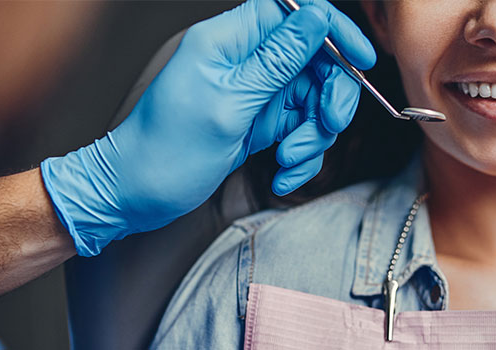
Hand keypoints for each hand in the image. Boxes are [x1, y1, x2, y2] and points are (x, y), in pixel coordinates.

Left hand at [40, 0, 375, 255]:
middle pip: (315, 60)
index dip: (333, 29)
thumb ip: (277, 60)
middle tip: (327, 126)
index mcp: (229, 40)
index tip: (360, 60)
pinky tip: (281, 174)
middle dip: (329, 97)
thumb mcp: (229, 104)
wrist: (136, 195)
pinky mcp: (259, 121)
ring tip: (288, 161)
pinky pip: (299, 129)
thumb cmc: (166, 150)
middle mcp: (245, 60)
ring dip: (313, 136)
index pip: (295, 11)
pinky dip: (299, 155)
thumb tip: (317, 17)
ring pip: (312, 100)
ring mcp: (254, 92)